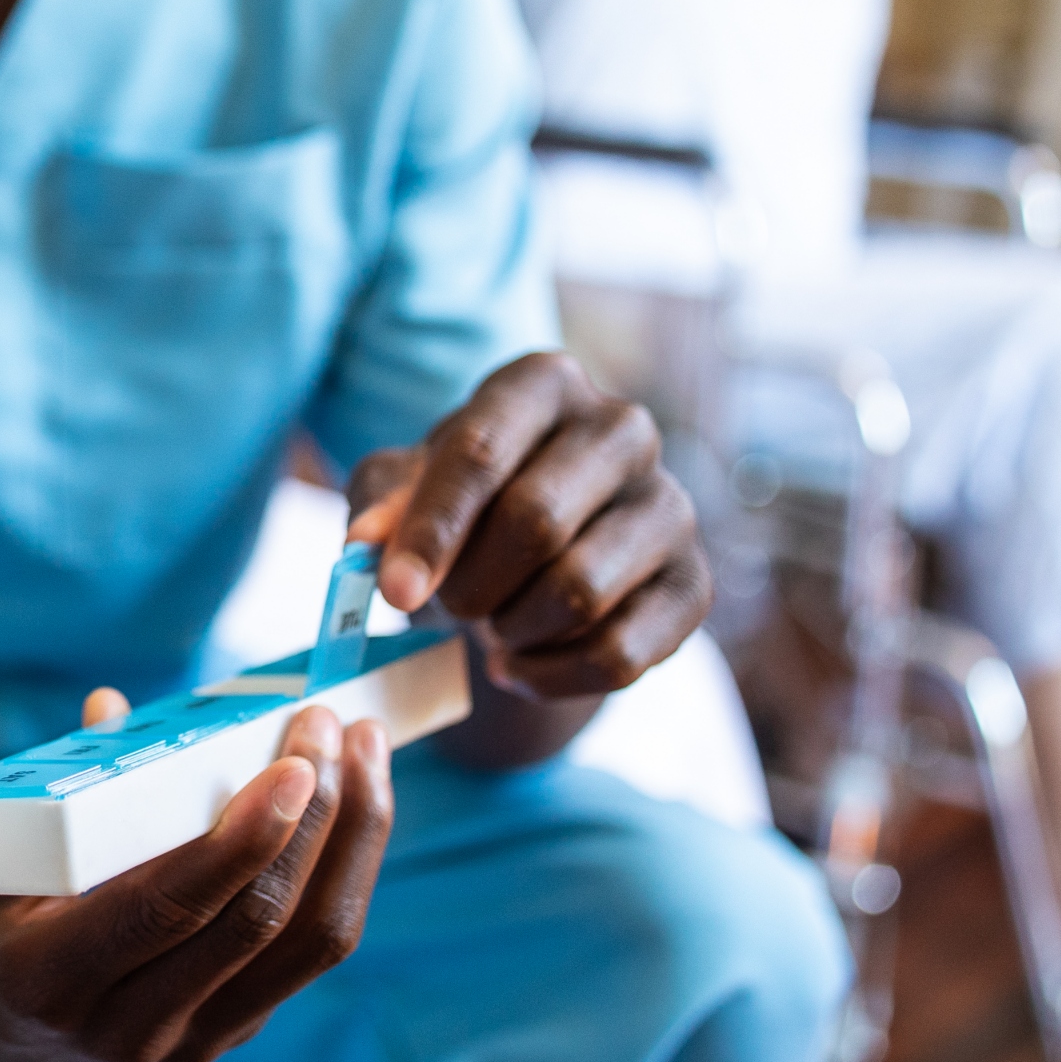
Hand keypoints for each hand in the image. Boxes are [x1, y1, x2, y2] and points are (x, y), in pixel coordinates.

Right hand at [0, 700, 391, 1061]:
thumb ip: (49, 789)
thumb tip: (115, 708)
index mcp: (51, 978)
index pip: (170, 908)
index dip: (242, 838)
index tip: (292, 762)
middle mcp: (128, 1028)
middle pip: (258, 923)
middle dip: (314, 817)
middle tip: (330, 725)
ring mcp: (188, 1044)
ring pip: (306, 947)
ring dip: (352, 843)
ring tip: (367, 754)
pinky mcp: (229, 1034)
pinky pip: (305, 956)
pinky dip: (341, 875)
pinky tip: (352, 808)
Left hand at [346, 350, 710, 700]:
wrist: (528, 560)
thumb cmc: (458, 510)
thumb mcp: (402, 492)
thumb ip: (380, 506)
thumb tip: (366, 543)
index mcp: (544, 384)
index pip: (481, 452)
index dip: (432, 530)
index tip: (393, 593)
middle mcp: (622, 429)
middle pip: (535, 521)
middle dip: (471, 586)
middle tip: (447, 608)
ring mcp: (670, 504)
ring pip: (579, 591)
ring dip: (511, 630)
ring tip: (488, 626)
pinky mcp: (694, 584)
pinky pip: (620, 654)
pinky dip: (550, 677)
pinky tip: (516, 669)